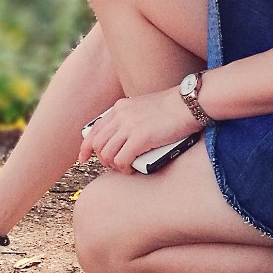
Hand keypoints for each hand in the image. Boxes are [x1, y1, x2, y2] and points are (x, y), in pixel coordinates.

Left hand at [79, 88, 196, 172]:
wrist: (189, 104)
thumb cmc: (173, 109)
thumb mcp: (144, 108)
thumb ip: (130, 119)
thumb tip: (123, 140)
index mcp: (120, 108)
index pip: (94, 129)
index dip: (86, 147)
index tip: (83, 158)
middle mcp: (121, 115)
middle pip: (98, 144)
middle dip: (102, 159)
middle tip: (113, 166)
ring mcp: (130, 126)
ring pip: (107, 154)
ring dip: (113, 165)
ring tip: (125, 168)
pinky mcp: (141, 138)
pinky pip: (121, 160)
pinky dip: (124, 168)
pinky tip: (132, 169)